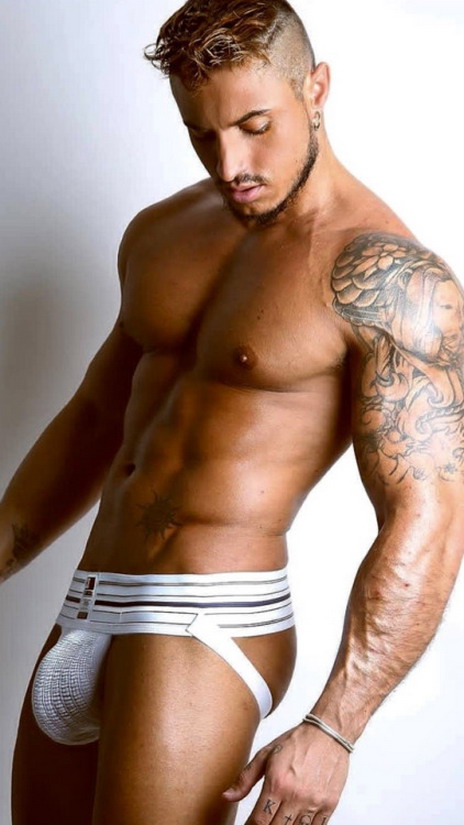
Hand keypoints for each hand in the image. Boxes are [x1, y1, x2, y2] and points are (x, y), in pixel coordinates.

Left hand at [222, 722, 350, 823]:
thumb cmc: (297, 742)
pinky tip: (295, 822)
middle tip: (263, 821)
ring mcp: (314, 802)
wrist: (328, 733)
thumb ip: (245, 779)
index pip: (259, 821)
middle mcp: (296, 796)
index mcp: (277, 783)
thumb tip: (227, 796)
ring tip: (278, 819)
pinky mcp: (329, 805)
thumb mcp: (265, 755)